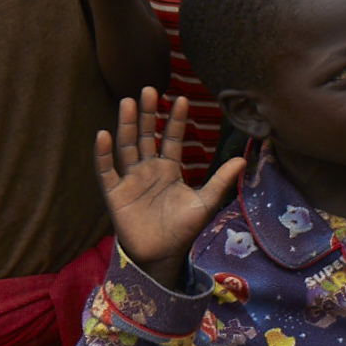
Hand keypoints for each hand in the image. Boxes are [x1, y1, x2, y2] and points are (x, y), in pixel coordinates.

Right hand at [98, 90, 245, 290]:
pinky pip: (106, 171)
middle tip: (149, 89)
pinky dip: (103, 154)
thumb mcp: (205, 203)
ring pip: (127, 146)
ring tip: (129, 102)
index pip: (172, 138)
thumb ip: (221, 181)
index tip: (182, 98)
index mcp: (169, 169)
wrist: (162, 256)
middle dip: (149, 114)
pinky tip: (104, 135)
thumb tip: (242, 159)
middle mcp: (148, 169)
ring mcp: (130, 179)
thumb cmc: (183, 230)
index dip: (176, 120)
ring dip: (127, 125)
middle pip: (147, 135)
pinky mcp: (114, 193)